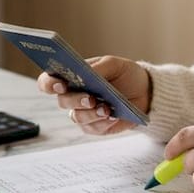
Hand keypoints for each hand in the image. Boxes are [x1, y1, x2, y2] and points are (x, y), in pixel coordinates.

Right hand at [36, 55, 150, 135]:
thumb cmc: (125, 74)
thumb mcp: (115, 64)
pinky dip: (104, 123)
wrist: (145, 91)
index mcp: (72, 77)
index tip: (60, 84)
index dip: (49, 84)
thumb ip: (99, 67)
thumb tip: (87, 72)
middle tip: (90, 98)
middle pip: (62, 101)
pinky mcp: (95, 127)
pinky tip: (115, 116)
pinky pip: (93, 128)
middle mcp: (74, 96)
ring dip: (91, 113)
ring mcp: (83, 113)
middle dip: (75, 100)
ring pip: (77, 117)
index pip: (49, 81)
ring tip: (107, 108)